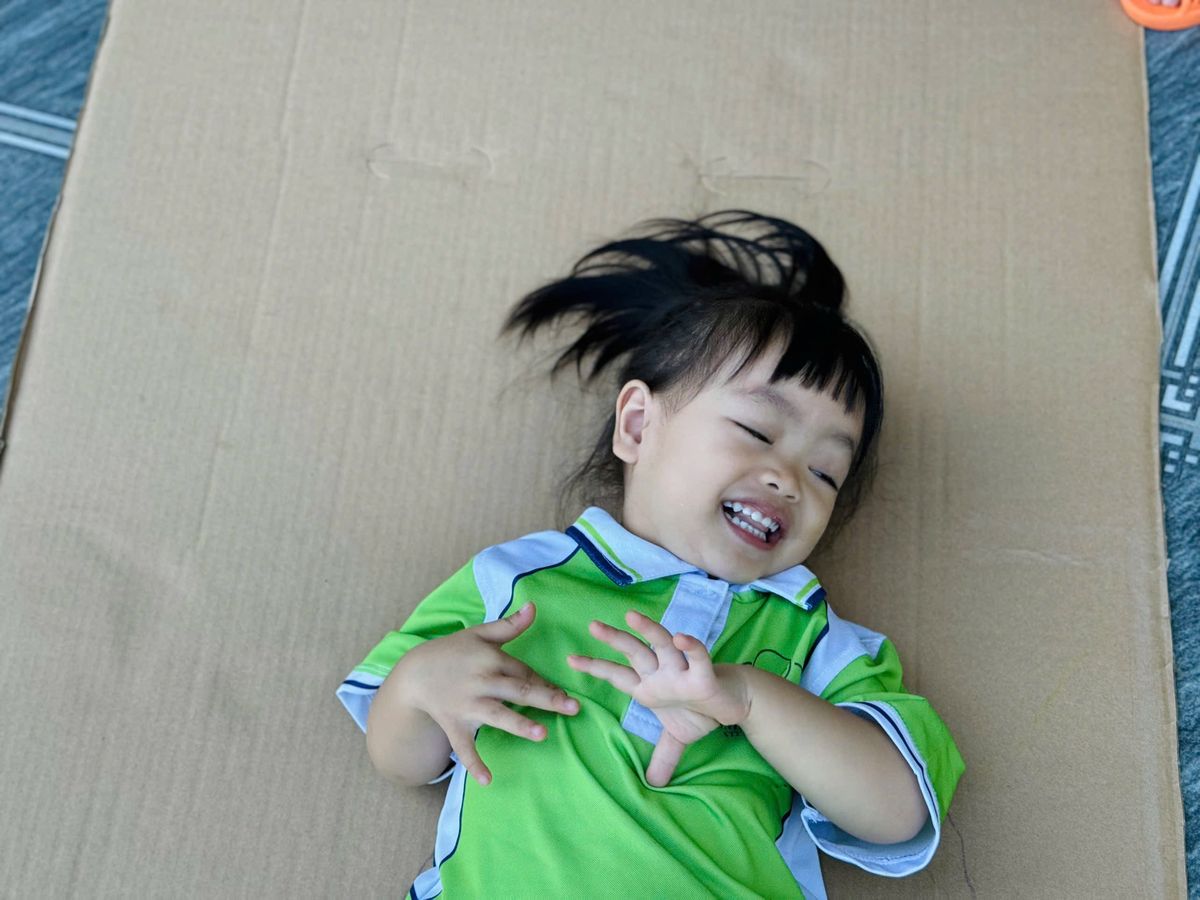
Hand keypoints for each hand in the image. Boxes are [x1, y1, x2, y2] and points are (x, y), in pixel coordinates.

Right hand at [401, 602, 578, 785]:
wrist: (414, 673)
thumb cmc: (452, 651)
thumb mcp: (479, 633)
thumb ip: (509, 625)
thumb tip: (535, 606)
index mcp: (490, 659)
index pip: (524, 671)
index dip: (546, 683)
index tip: (567, 695)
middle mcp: (481, 681)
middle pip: (518, 690)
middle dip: (546, 699)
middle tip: (573, 708)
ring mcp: (467, 705)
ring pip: (498, 716)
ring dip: (519, 725)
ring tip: (542, 734)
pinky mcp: (454, 725)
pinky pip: (464, 747)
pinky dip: (474, 763)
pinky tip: (488, 780)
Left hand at [567, 610, 749, 785]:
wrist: (734, 703)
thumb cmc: (701, 711)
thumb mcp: (676, 738)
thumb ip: (663, 757)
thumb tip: (653, 783)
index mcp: (649, 685)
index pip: (617, 675)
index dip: (596, 667)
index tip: (570, 660)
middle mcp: (661, 673)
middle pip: (634, 652)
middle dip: (614, 639)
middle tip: (592, 626)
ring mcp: (682, 671)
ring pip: (662, 645)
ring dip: (648, 631)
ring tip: (631, 617)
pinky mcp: (704, 676)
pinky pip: (698, 657)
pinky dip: (691, 647)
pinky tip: (681, 638)